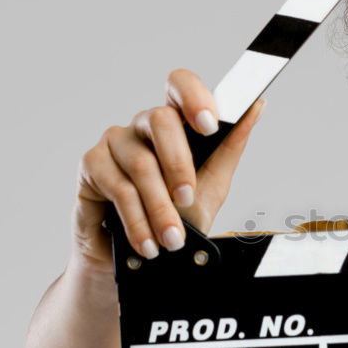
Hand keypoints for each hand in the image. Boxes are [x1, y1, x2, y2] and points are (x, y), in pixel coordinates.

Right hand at [74, 68, 265, 269]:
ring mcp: (116, 142)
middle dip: (179, 164)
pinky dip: (137, 220)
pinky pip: (118, 187)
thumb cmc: (176, 219)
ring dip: (160, 208)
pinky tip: (147, 242)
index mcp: (176, 124)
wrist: (142, 261)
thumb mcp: (212, 187)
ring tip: (172, 238)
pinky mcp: (91, 164)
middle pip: (160, 119)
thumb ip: (230, 148)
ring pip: (141, 163)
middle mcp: (144, 127)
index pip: (180, 86)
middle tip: (188, 200)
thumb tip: (256, 107)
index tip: (210, 125)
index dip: (194, 97)